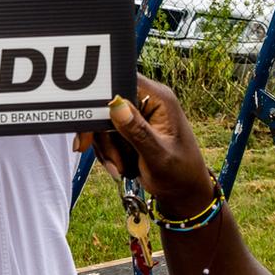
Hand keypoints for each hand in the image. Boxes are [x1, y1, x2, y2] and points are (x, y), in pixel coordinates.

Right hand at [75, 76, 216, 212]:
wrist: (182, 192)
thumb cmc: (180, 175)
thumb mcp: (158, 156)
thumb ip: (138, 131)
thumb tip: (116, 105)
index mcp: (159, 98)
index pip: (121, 82)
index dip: (101, 100)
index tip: (91, 128)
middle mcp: (147, 100)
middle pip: (106, 104)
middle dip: (104, 136)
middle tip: (111, 160)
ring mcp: (138, 114)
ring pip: (102, 122)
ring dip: (106, 148)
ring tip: (122, 167)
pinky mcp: (129, 128)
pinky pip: (105, 134)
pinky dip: (108, 152)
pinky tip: (121, 166)